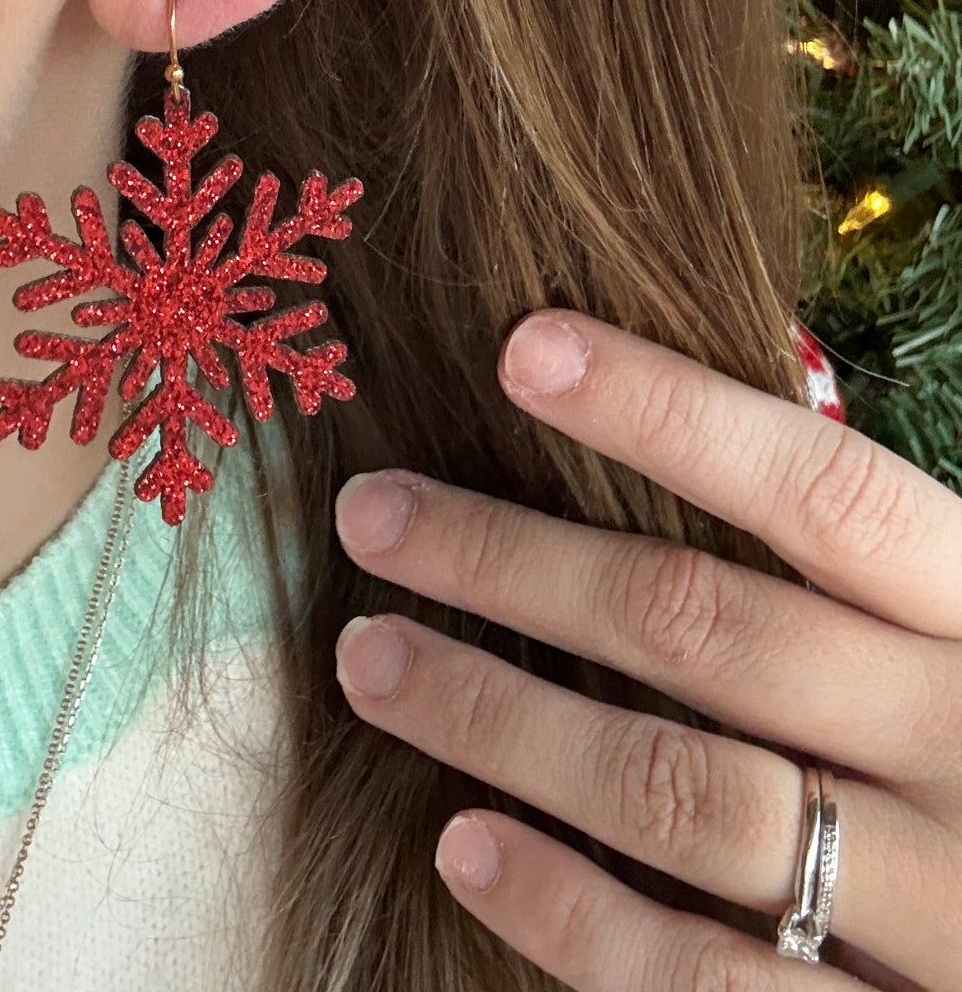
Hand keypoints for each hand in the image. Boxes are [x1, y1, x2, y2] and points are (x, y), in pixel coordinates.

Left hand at [332, 310, 961, 988]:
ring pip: (682, 795)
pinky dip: (573, 913)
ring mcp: (939, 906)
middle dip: (519, 563)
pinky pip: (706, 982)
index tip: (520, 349)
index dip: (670, 411)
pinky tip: (463, 844)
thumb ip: (872, 584)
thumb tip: (681, 454)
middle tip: (373, 516)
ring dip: (503, 719)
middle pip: (712, 631)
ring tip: (372, 660)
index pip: (824, 489)